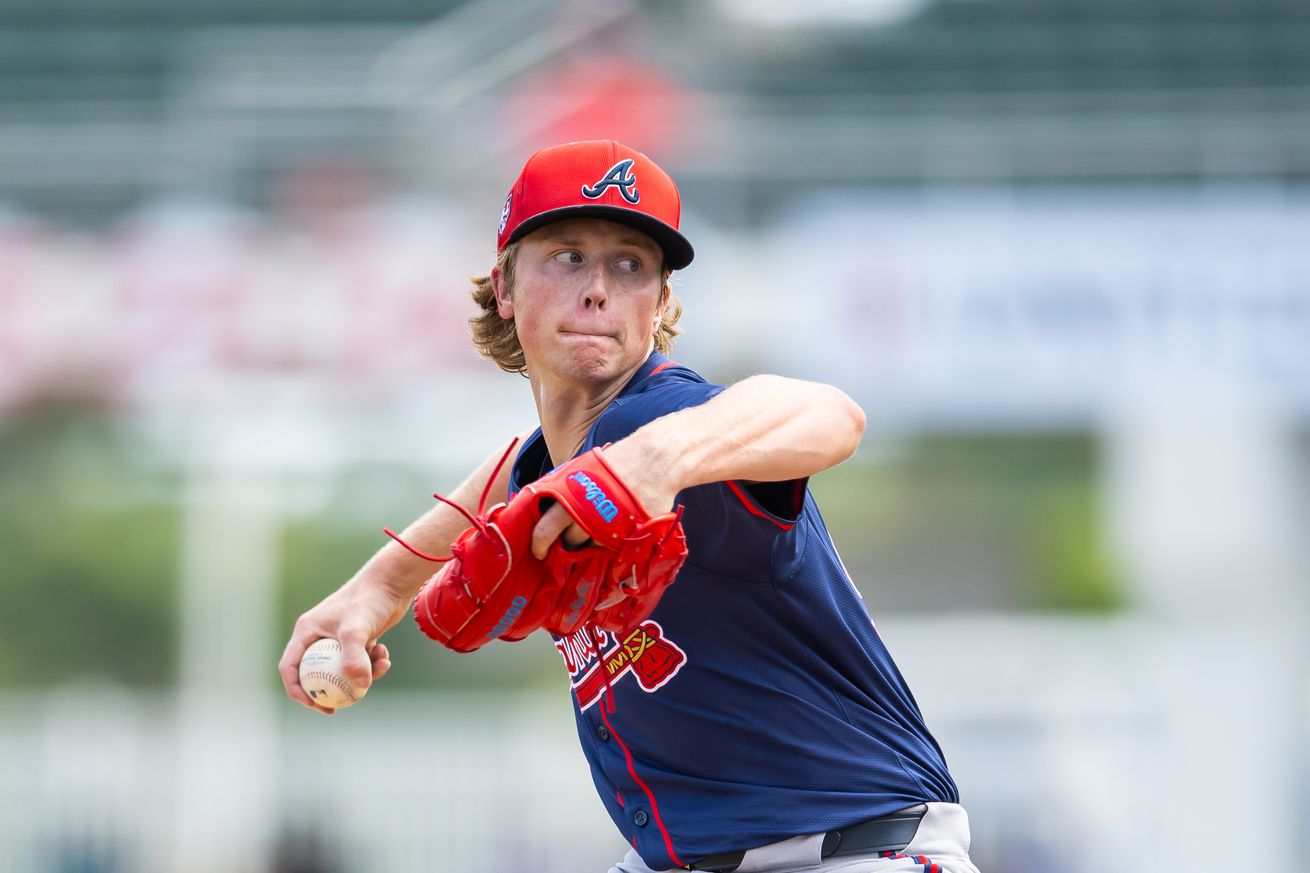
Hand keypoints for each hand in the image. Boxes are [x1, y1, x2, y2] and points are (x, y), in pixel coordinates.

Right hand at [278, 579, 410, 714]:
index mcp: (307, 631)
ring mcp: (337, 638)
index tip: (314, 704)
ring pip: (341, 669)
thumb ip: (354, 657)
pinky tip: (384, 655)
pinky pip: (358, 661)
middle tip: (336, 709)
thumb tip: (359, 686)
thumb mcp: (357, 629)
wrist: (391, 583)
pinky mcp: (356, 639)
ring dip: (360, 675)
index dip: (296, 690)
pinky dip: (372, 663)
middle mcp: (318, 635)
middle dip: (327, 692)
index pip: (290, 667)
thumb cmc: (369, 601)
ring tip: (380, 667)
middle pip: (314, 673)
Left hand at [530, 433, 679, 559]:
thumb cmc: (618, 461)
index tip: (538, 552)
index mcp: (570, 498)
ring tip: (599, 530)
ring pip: (592, 549)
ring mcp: (609, 528)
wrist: (655, 459)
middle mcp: (587, 516)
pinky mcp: (629, 536)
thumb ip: (565, 489)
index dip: (539, 544)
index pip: (545, 530)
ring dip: (592, 543)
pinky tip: (615, 532)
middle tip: (572, 541)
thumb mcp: (583, 468)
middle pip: (569, 544)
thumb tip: (548, 507)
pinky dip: (612, 543)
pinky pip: (614, 549)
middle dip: (568, 545)